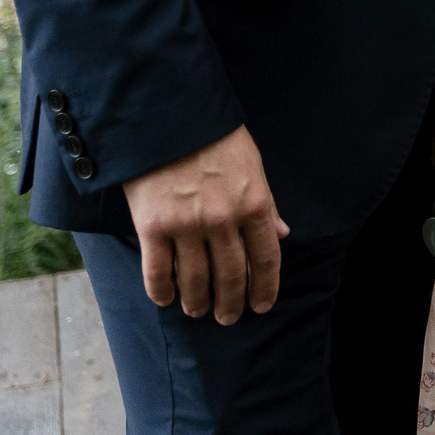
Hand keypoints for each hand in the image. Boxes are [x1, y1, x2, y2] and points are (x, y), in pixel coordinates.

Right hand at [120, 125, 287, 323]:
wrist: (169, 116)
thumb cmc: (215, 138)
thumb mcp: (253, 165)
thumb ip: (266, 203)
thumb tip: (282, 234)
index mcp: (255, 203)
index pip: (266, 258)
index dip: (265, 287)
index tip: (262, 306)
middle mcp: (223, 219)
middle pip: (232, 275)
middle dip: (232, 303)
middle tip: (228, 318)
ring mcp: (187, 225)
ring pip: (195, 279)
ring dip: (198, 302)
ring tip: (199, 311)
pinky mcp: (152, 225)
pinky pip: (157, 271)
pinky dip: (162, 291)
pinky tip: (166, 299)